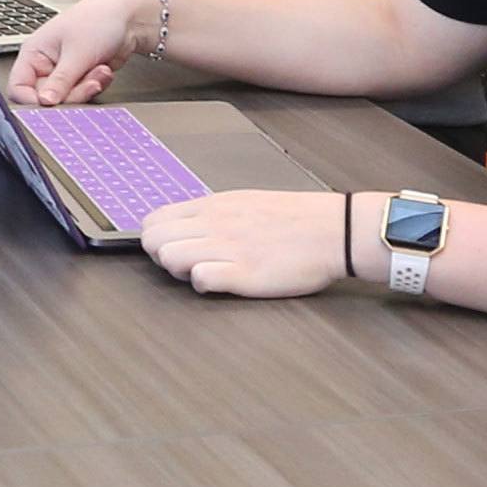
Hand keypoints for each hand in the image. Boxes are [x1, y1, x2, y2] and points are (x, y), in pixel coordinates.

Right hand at [10, 0, 146, 105]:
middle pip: (46, 98)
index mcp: (34, 53)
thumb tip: (44, 103)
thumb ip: (60, 81)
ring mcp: (64, 73)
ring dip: (87, 88)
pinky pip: (83, 95)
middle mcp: (45, 64)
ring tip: (99, 70)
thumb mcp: (77, 53)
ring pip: (67, 99)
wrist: (129, 17)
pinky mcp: (80, 78)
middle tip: (89, 83)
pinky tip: (103, 70)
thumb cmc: (98, 19)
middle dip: (71, 93)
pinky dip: (96, 85)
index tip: (50, 106)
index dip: (30, 100)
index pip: (18, 86)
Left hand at [135, 189, 350, 297]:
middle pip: (154, 241)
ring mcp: (228, 247)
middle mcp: (214, 223)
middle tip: (187, 265)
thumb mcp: (244, 201)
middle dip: (161, 257)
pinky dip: (204, 285)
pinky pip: (200, 278)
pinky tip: (223, 282)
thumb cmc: (293, 219)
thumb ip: (212, 213)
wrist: (333, 230)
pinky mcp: (244, 273)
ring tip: (206, 272)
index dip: (156, 239)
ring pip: (170, 258)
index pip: (154, 220)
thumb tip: (183, 225)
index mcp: (213, 205)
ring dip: (181, 272)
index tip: (173, 247)